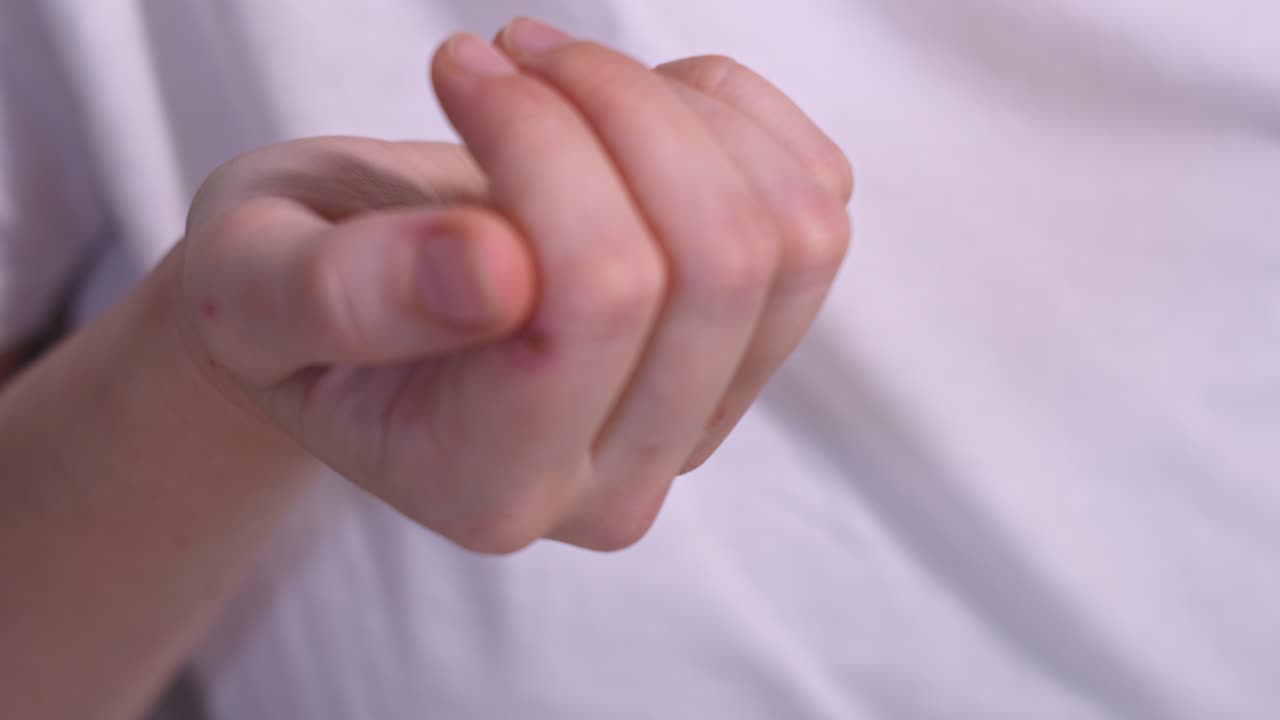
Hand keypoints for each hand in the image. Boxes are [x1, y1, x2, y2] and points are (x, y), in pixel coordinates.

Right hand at [179, 17, 852, 552]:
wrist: (354, 297)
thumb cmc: (287, 290)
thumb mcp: (248, 287)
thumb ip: (337, 297)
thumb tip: (492, 274)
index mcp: (489, 486)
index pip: (592, 300)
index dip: (541, 147)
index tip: (458, 66)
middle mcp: (619, 476)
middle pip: (712, 266)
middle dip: (613, 111)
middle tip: (510, 54)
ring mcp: (701, 416)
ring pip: (788, 236)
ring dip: (679, 111)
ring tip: (565, 74)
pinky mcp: (751, 347)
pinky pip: (818, 206)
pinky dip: (736, 120)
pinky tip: (638, 105)